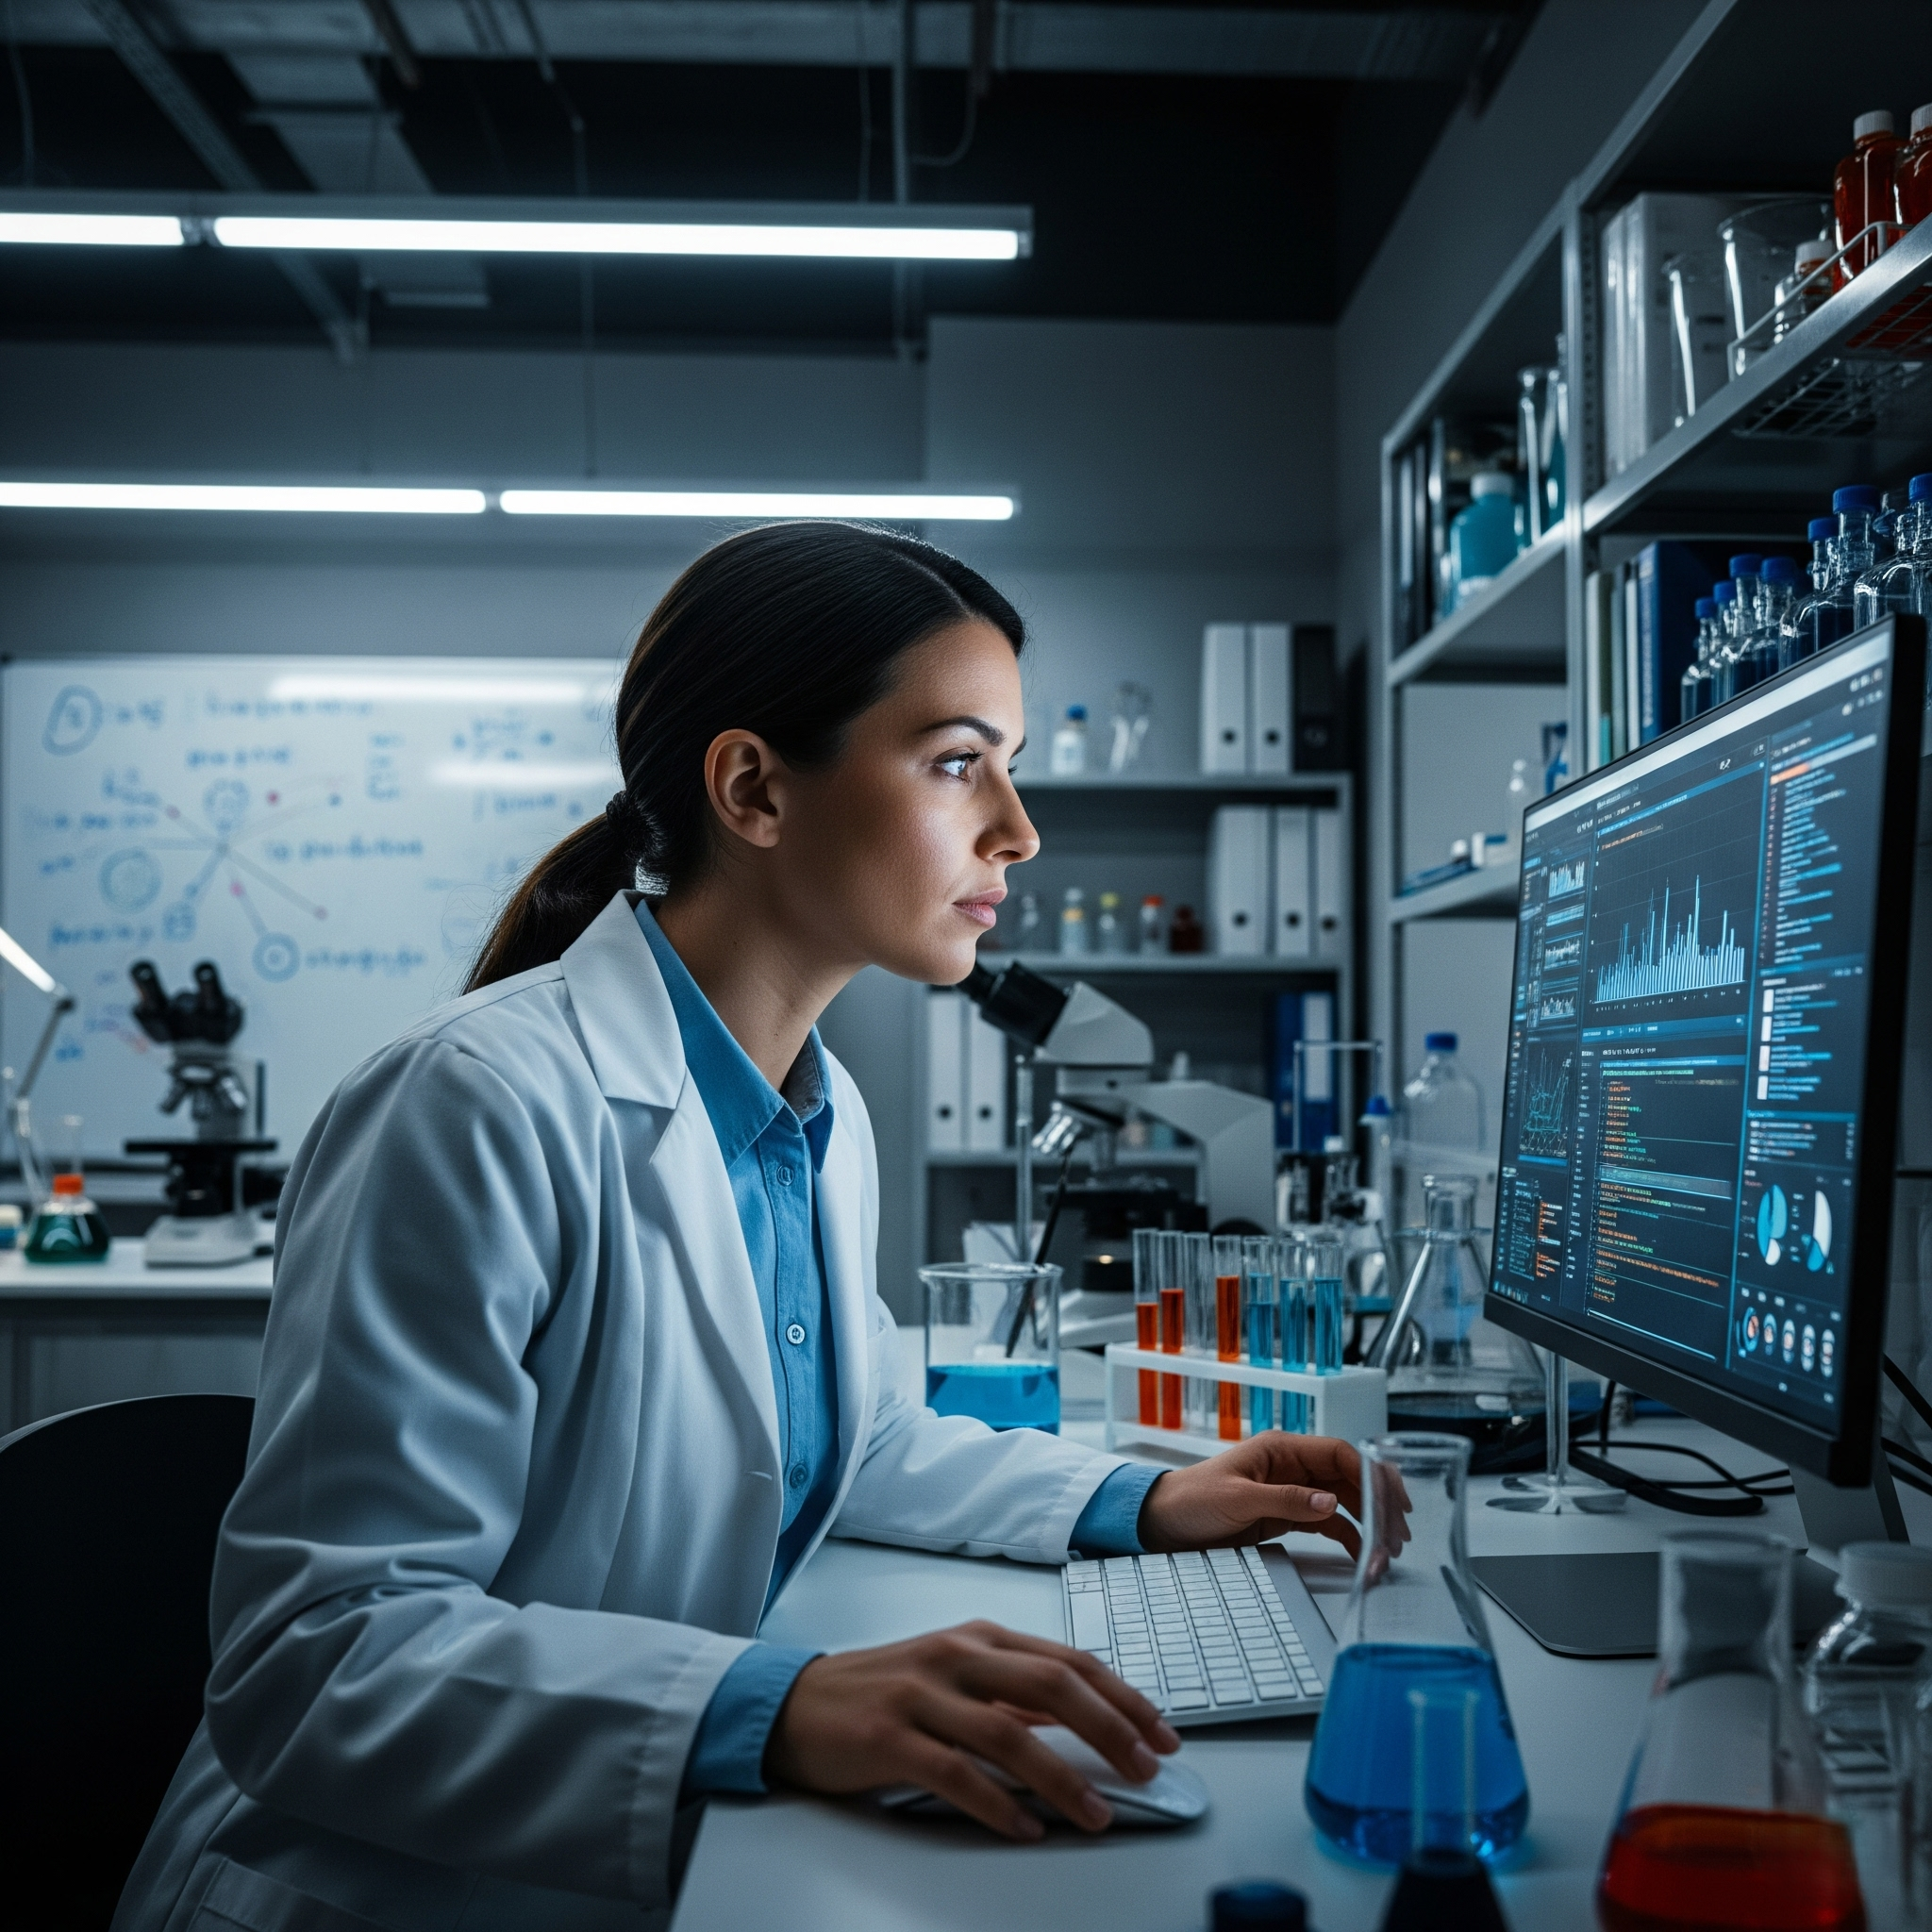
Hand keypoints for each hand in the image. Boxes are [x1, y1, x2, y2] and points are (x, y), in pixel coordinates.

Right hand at [764, 1620, 1180, 1840]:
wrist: (796, 1704)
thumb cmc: (883, 1691)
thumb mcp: (955, 1676)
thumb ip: (1011, 1690)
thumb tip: (1079, 1715)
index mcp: (979, 1638)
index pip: (1068, 1660)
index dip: (1122, 1696)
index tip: (1161, 1733)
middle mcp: (956, 1656)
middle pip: (1051, 1686)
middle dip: (1110, 1728)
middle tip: (1147, 1768)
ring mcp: (921, 1694)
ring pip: (1008, 1732)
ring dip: (1062, 1777)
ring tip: (1097, 1813)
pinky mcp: (889, 1737)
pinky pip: (955, 1773)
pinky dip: (997, 1804)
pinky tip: (1026, 1828)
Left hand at [1136, 1431, 1403, 1562]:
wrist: (1162, 1523)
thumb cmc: (1192, 1500)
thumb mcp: (1237, 1499)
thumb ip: (1284, 1500)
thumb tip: (1330, 1503)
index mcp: (1282, 1450)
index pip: (1340, 1455)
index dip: (1372, 1473)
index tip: (1394, 1499)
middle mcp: (1293, 1467)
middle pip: (1350, 1479)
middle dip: (1379, 1503)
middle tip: (1400, 1534)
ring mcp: (1293, 1492)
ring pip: (1344, 1504)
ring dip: (1369, 1524)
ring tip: (1388, 1552)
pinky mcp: (1288, 1517)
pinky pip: (1329, 1524)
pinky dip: (1349, 1538)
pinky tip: (1363, 1556)